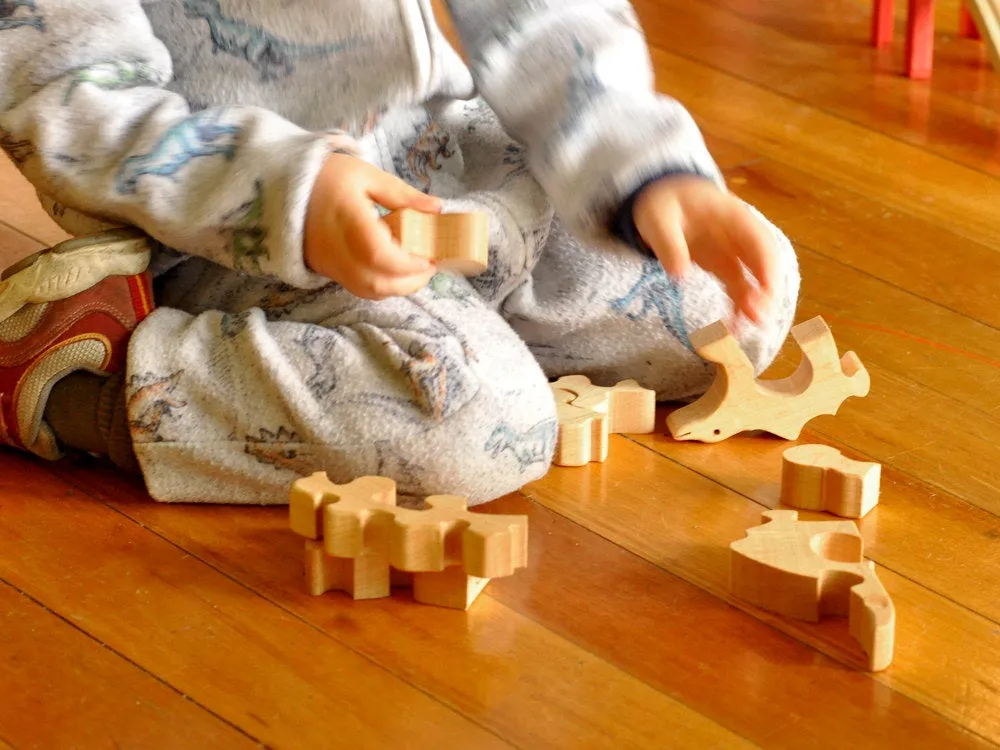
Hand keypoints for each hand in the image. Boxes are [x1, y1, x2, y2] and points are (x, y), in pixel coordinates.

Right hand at [304, 153, 441, 298]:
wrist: (282, 187)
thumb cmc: (326, 177)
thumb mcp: (366, 175)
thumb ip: (402, 194)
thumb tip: (436, 208)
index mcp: (346, 219)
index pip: (379, 254)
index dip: (408, 263)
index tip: (430, 258)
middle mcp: (335, 249)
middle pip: (375, 282)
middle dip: (409, 282)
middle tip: (429, 267)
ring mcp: (328, 264)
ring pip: (367, 290)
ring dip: (397, 287)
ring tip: (416, 271)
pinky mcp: (326, 270)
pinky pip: (357, 288)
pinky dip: (380, 286)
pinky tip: (394, 272)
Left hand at [632, 175, 779, 323]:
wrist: (662, 196)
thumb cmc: (664, 201)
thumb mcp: (658, 217)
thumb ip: (669, 244)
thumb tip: (679, 276)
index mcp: (733, 216)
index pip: (760, 242)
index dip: (767, 268)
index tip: (766, 294)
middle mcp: (741, 236)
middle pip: (765, 264)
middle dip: (766, 292)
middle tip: (757, 320)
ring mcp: (734, 252)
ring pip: (754, 280)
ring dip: (753, 306)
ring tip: (742, 333)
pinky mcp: (724, 266)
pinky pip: (737, 289)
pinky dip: (737, 308)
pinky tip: (731, 330)